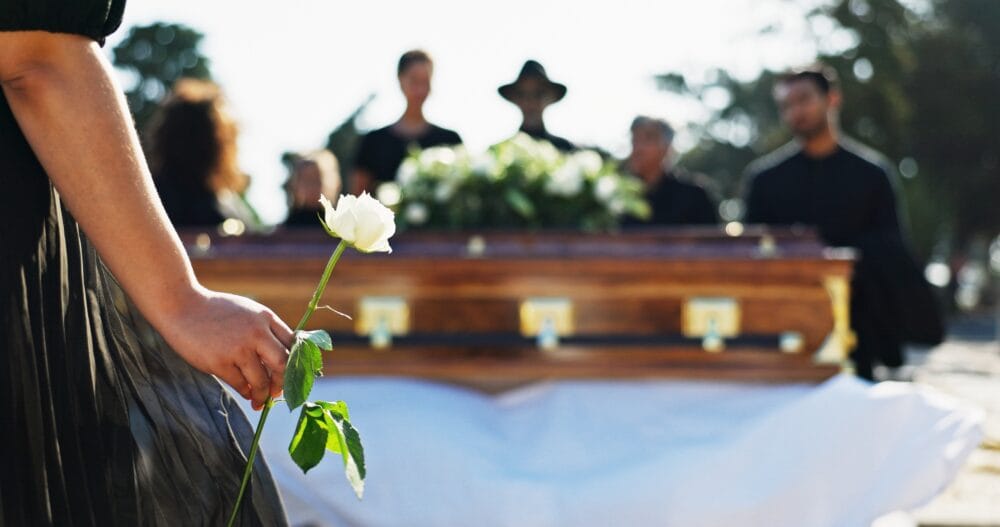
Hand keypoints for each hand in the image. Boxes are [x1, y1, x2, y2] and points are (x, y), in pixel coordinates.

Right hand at [153, 286, 293, 409]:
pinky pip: (240, 385)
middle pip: (282, 364)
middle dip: (282, 383)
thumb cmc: (216, 312)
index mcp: (265, 317)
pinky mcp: (220, 362)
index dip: (296, 363)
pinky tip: (245, 393)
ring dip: (262, 394)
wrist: (182, 306)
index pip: (293, 344)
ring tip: (259, 400)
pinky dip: (245, 392)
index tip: (293, 376)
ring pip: (261, 380)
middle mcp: (256, 332)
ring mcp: (238, 348)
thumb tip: (284, 359)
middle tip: (277, 392)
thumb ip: (266, 329)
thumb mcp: (248, 311)